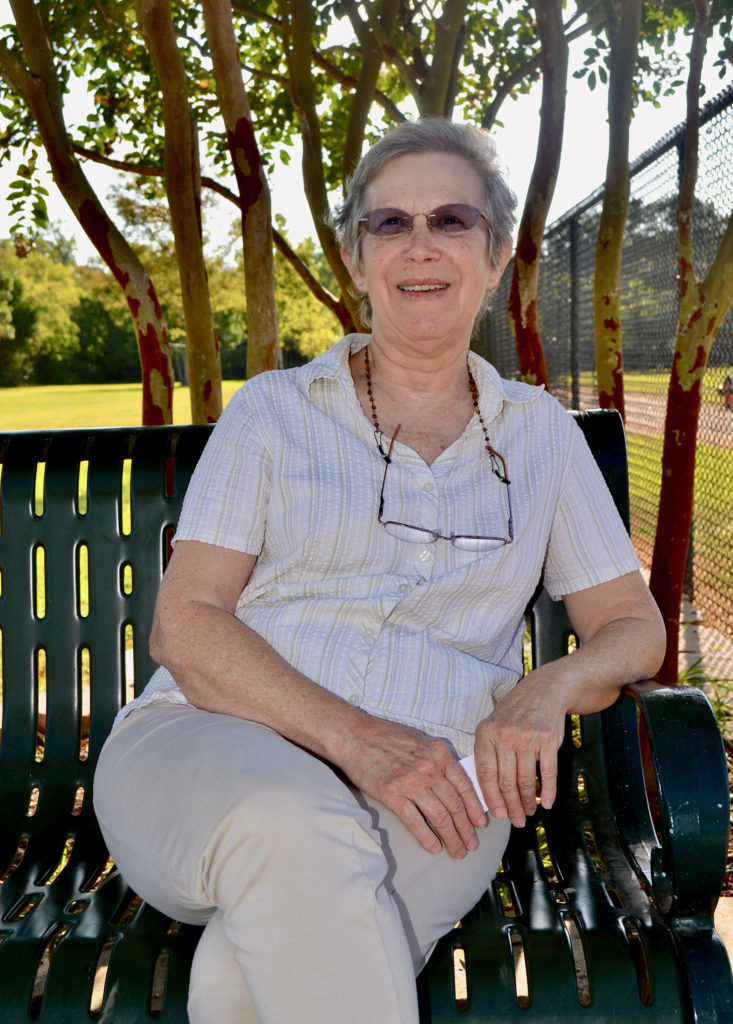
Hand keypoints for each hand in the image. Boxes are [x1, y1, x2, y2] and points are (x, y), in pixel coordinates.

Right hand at [341, 714, 487, 857]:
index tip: (480, 824)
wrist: (356, 736)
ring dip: (451, 837)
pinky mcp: (392, 794)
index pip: (465, 786)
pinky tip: (434, 848)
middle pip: (454, 805)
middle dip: (466, 829)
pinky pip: (415, 821)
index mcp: (440, 753)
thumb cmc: (387, 737)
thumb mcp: (421, 741)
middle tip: (471, 845)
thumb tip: (455, 783)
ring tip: (457, 851)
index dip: (474, 809)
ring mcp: (411, 782)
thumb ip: (439, 760)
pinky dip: (427, 837)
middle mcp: (429, 768)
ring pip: (439, 817)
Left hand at [473, 672, 567, 827]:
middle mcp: (505, 735)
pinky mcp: (548, 739)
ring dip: (527, 802)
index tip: (497, 814)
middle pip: (506, 781)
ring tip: (529, 812)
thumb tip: (486, 791)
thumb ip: (488, 753)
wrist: (544, 689)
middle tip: (516, 820)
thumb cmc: (515, 713)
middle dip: (511, 806)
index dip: (491, 798)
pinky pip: (548, 772)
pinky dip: (548, 791)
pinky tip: (546, 802)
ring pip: (525, 780)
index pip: (485, 774)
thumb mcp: (494, 725)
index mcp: (486, 733)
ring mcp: (527, 737)